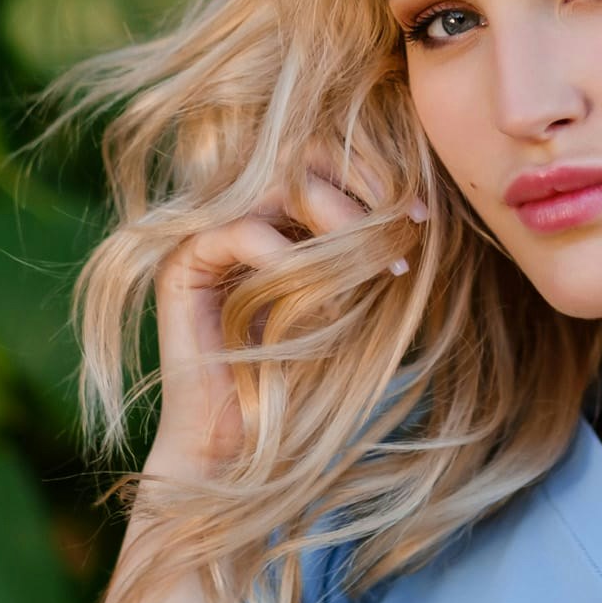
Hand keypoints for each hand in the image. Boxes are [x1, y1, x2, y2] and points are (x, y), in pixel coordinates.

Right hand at [144, 148, 423, 476]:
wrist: (243, 445)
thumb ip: (365, 251)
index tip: (420, 213)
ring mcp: (205, 238)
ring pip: (272, 186)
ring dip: (333, 214)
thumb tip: (411, 209)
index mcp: (274, 217)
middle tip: (405, 221)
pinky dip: (282, 252)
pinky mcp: (181, 269)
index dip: (371, 174)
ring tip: (369, 252)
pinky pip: (237, 232)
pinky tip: (314, 280)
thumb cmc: (301, 377)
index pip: (318, 160)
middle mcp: (236, 216)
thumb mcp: (349, 299)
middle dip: (359, 182)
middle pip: (296, 156)